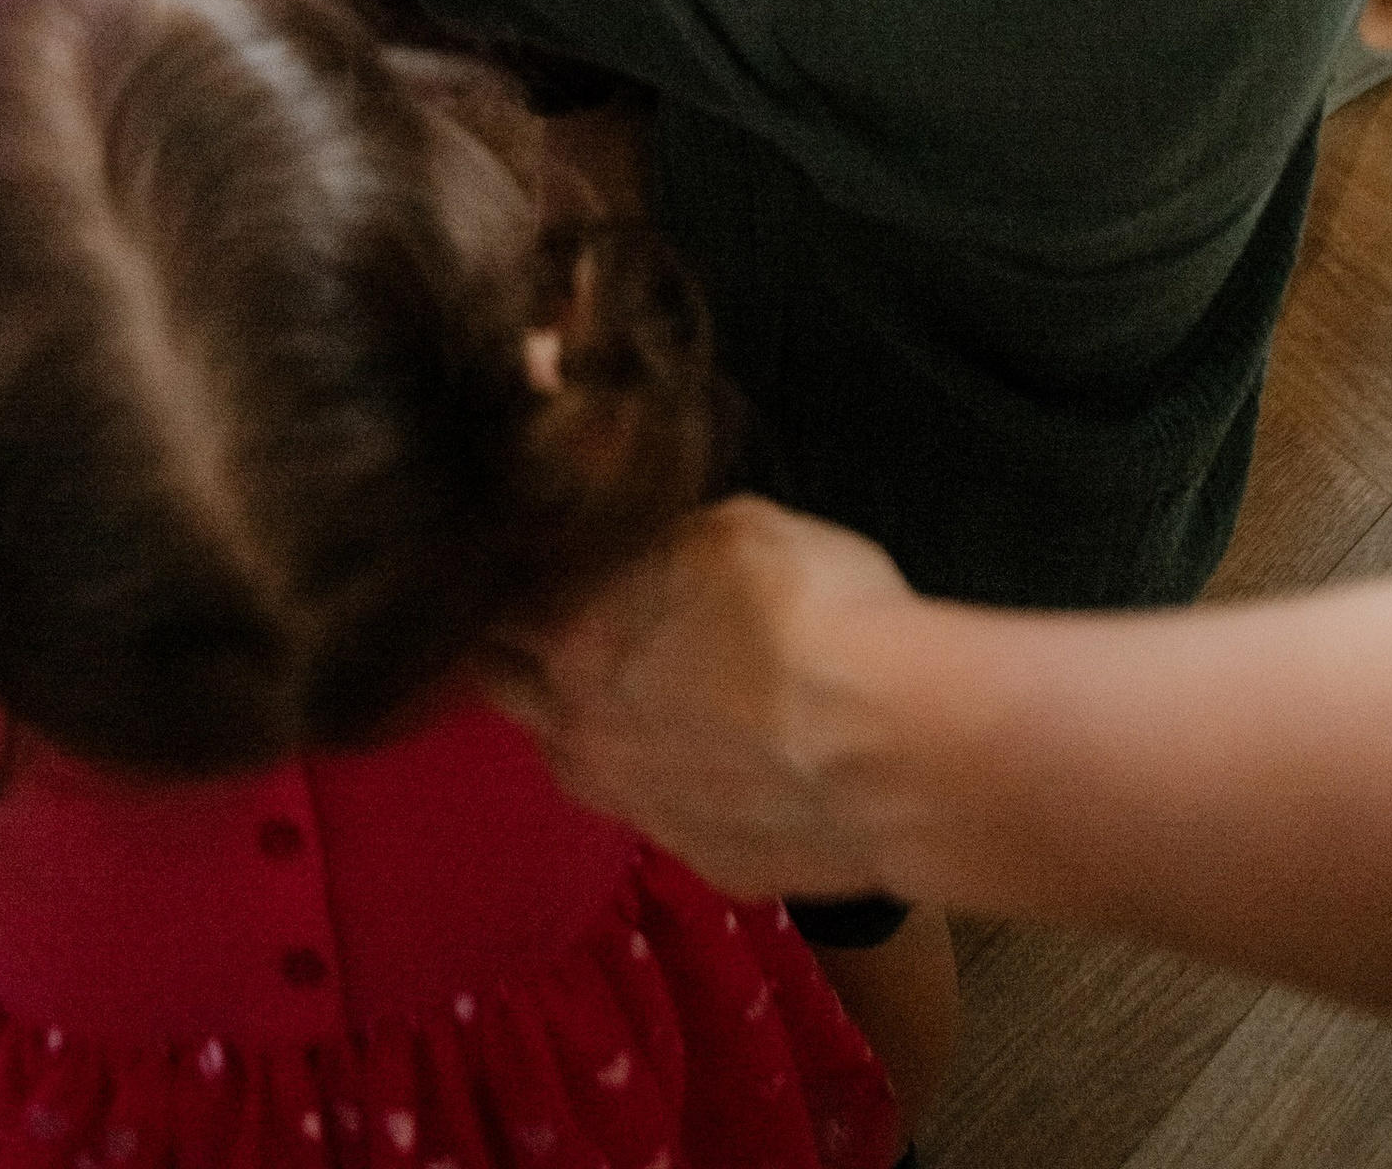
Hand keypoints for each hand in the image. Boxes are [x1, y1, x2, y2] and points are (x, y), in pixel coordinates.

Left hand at [491, 496, 917, 893]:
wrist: (895, 750)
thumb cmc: (813, 611)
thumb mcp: (733, 527)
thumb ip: (665, 546)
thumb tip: (644, 555)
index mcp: (573, 637)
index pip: (495, 606)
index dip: (506, 580)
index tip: (520, 564)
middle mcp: (583, 732)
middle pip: (505, 691)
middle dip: (515, 655)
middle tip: (553, 624)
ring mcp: (639, 810)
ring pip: (573, 765)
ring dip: (582, 728)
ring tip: (633, 696)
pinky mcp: (703, 864)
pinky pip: (659, 816)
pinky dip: (670, 785)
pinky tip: (718, 762)